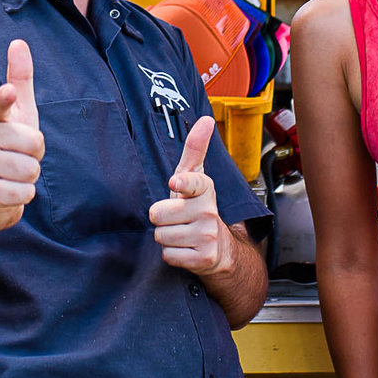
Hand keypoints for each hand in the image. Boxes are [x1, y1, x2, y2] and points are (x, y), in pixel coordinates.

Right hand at [0, 40, 41, 233]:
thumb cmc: (10, 147)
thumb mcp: (20, 113)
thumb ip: (20, 79)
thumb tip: (18, 42)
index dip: (4, 98)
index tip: (10, 91)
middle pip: (34, 142)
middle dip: (36, 155)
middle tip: (20, 157)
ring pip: (31, 169)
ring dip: (30, 177)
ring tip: (14, 174)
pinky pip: (23, 192)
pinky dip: (24, 195)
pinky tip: (10, 191)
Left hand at [148, 117, 230, 276]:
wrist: (219, 247)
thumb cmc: (197, 207)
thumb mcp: (195, 178)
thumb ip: (195, 149)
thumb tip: (206, 119)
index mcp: (205, 188)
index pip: (192, 182)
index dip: (182, 183)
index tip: (175, 183)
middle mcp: (209, 211)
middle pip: (158, 214)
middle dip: (161, 219)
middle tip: (174, 219)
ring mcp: (207, 235)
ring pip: (161, 236)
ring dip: (166, 237)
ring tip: (180, 233)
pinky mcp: (203, 258)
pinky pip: (169, 255)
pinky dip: (172, 255)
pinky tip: (184, 249)